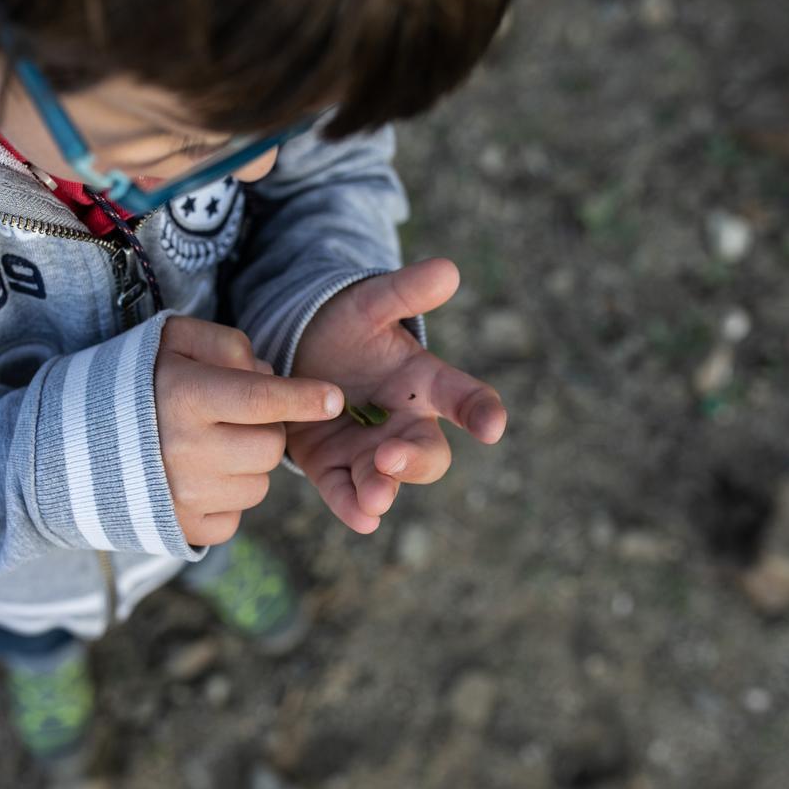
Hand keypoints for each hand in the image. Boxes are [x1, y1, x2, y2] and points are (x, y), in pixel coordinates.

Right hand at [156, 317, 344, 545]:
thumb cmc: (134, 383)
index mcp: (184, 398)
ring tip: (212, 447)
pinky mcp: (183, 528)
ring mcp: (184, 496)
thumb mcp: (173, 341)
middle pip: (271, 446)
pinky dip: (227, 498)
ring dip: (248, 465)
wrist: (72, 443)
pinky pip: (236, 517)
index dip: (304, 398)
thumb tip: (270, 376)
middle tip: (237, 417)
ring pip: (259, 484)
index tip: (334, 398)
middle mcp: (185, 451)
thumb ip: (226, 345)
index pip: (261, 399)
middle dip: (267, 428)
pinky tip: (200, 477)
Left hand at [287, 259, 506, 532]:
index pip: (466, 398)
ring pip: (387, 480)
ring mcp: (369, 451)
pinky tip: (361, 519)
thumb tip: (448, 269)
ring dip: (383, 490)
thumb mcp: (370, 304)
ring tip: (375, 497)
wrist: (296, 351)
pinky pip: (347, 493)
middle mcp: (404, 425)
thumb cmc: (346, 327)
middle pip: (427, 453)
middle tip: (391, 456)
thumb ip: (404, 292)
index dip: (481, 412)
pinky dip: (354, 507)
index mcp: (424, 384)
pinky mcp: (333, 468)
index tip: (492, 426)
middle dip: (414, 459)